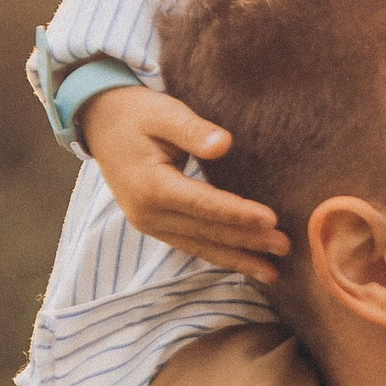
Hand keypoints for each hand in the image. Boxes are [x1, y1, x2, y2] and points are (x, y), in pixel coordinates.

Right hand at [83, 83, 289, 282]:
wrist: (100, 123)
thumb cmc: (136, 113)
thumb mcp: (163, 112)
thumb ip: (192, 130)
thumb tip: (223, 143)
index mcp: (151, 186)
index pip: (203, 205)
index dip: (238, 213)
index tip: (271, 220)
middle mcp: (148, 213)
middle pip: (206, 231)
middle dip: (247, 241)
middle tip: (285, 247)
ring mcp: (149, 224)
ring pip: (200, 246)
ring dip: (237, 259)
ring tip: (273, 273)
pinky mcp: (154, 226)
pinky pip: (191, 245)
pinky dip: (219, 256)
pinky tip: (245, 265)